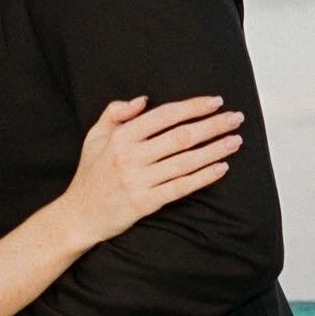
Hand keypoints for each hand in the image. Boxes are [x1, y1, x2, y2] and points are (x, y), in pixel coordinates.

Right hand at [66, 93, 243, 245]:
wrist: (78, 216)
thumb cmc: (90, 174)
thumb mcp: (94, 137)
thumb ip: (115, 113)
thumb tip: (143, 99)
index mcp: (120, 137)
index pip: (164, 116)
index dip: (193, 107)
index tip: (215, 101)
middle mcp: (130, 157)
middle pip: (181, 137)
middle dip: (213, 125)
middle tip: (236, 118)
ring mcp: (138, 181)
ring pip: (185, 162)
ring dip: (214, 150)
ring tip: (235, 141)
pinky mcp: (145, 203)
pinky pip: (180, 187)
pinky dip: (203, 177)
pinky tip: (221, 168)